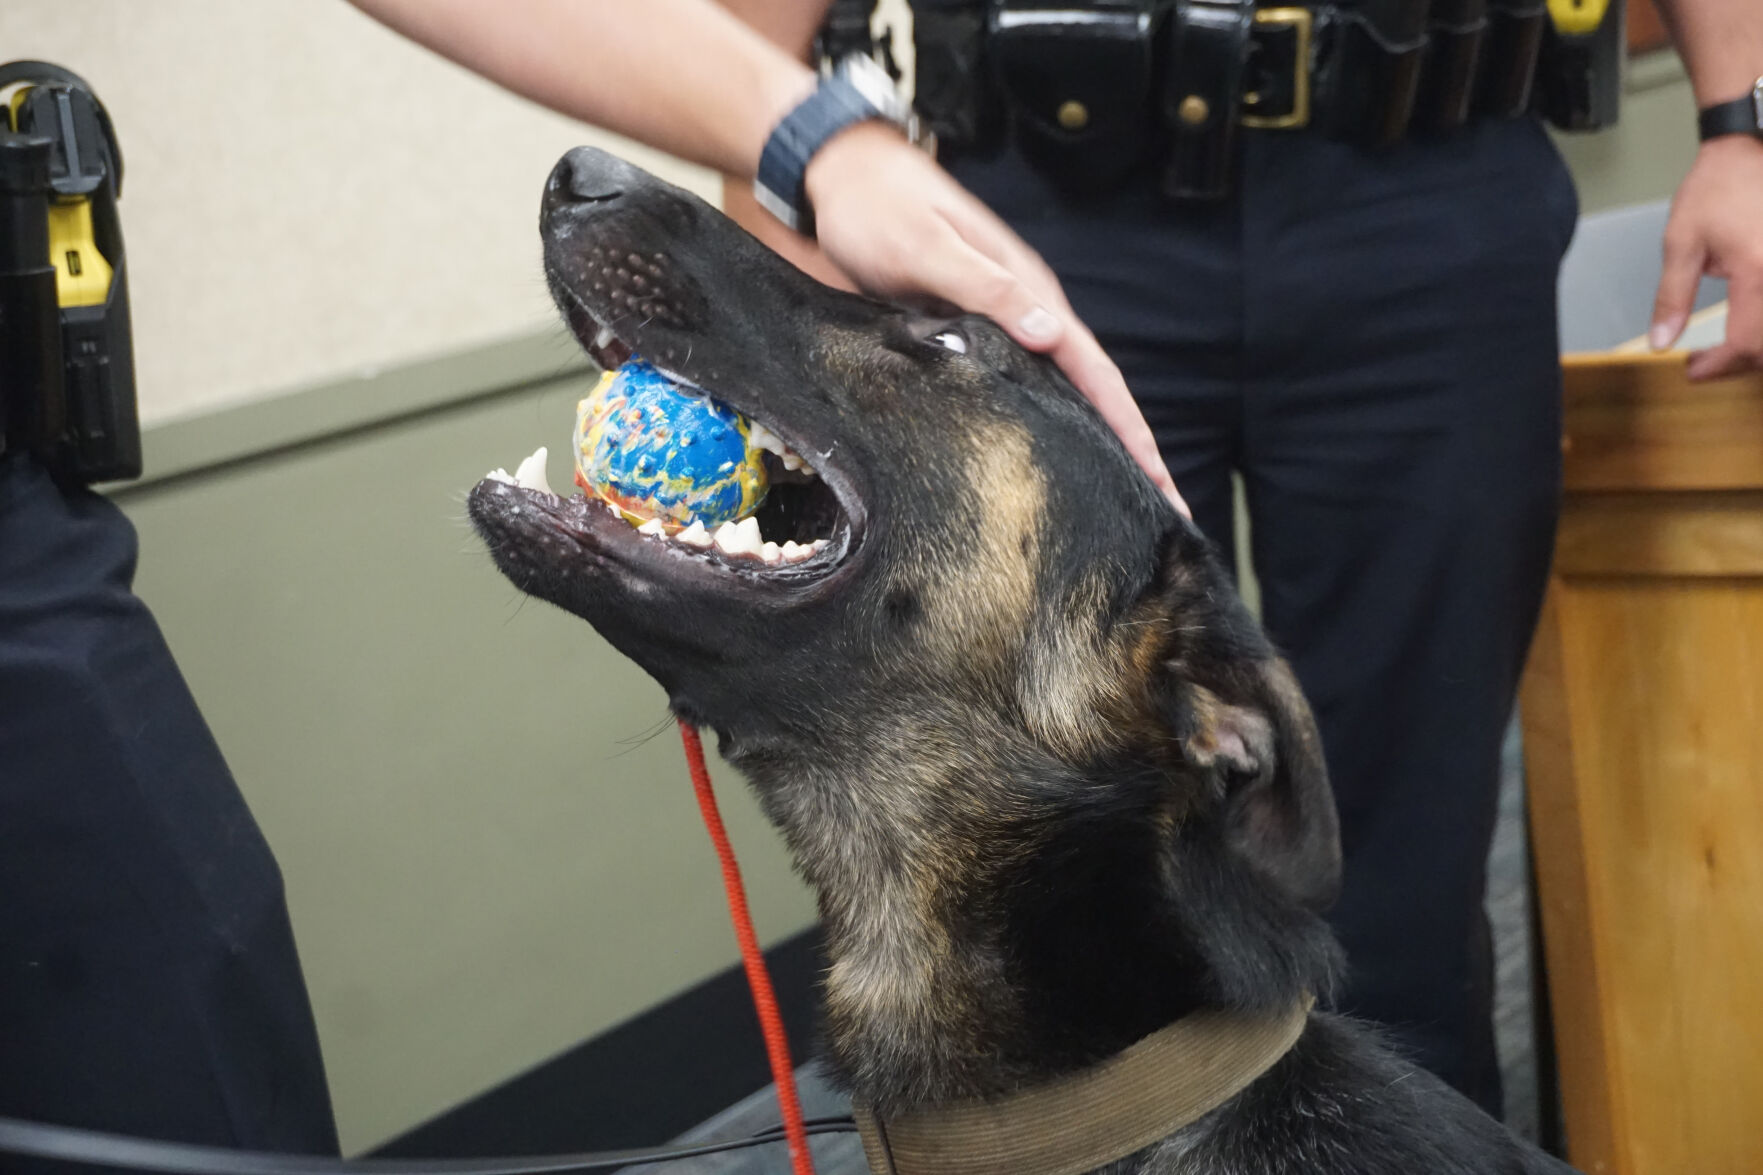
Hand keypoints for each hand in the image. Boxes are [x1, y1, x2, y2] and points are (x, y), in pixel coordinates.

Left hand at [803, 122, 1188, 514]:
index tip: (1162, 481)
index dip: (1131, 428)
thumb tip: (1050, 333)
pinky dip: (1060, 424)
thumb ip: (986, 289)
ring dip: (1103, 440)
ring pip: (1068, 391)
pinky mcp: (976, 332)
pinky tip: (1063, 456)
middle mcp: (1027, 310)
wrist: (847, 174)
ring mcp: (1006, 323)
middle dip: (1134, 449)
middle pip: (1096, 389)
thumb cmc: (879, 210)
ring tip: (1130, 499)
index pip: (1096, 371)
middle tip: (1170, 510)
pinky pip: (1031, 387)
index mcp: (1028, 292)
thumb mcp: (928, 248)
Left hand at [1649, 135, 1762, 379]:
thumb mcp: (1682, 244)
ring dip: (1758, 348)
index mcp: (1758, 272)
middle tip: (1707, 363)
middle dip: (1741, 363)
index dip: (1719, 367)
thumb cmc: (1716, 189)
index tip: (1693, 371)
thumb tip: (1661, 343)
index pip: (1745, 342)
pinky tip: (1749, 322)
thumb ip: (1672, 297)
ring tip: (1728, 348)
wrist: (1750, 148)